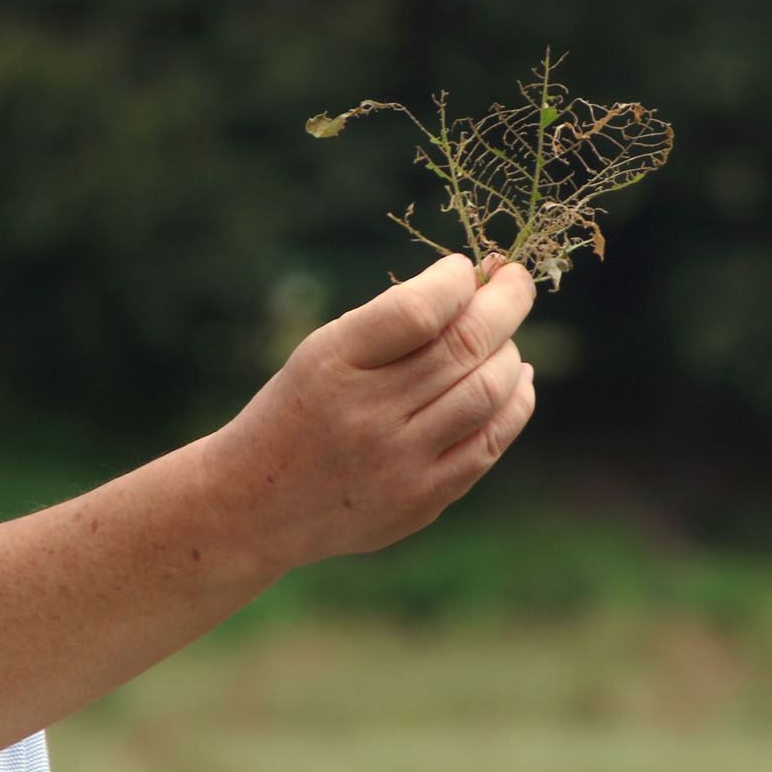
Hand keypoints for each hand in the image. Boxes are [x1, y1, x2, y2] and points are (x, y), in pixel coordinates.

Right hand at [193, 253, 536, 571]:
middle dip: (505, 303)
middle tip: (516, 281)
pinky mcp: (421, 500)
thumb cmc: (300, 408)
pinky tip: (516, 380)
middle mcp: (366, 413)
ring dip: (509, 353)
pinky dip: (514, 403)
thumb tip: (475, 285)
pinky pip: (490, 443)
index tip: (466, 268)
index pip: (418, 310)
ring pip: (487, 392)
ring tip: (506, 337)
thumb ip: (391, 323)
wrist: (255, 503)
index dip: (457, 280)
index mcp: (333, 363)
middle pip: (464, 347)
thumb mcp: (322, 352)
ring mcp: (397, 461)